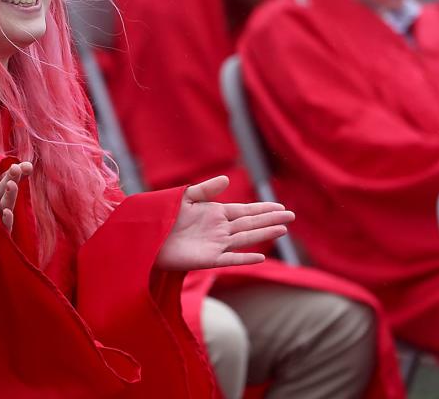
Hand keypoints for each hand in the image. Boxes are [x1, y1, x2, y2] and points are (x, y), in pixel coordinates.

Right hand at [0, 162, 32, 231]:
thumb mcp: (6, 193)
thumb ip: (17, 178)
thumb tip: (29, 165)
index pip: (4, 178)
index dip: (15, 171)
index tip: (27, 166)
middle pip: (1, 188)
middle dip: (9, 178)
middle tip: (15, 168)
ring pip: (2, 203)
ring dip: (7, 195)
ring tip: (12, 184)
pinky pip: (3, 225)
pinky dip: (4, 219)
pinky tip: (7, 212)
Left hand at [156, 175, 294, 270]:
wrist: (147, 236)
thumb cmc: (163, 215)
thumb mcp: (185, 197)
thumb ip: (206, 189)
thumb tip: (227, 178)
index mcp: (215, 212)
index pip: (245, 210)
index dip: (262, 208)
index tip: (280, 206)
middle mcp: (220, 228)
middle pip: (250, 223)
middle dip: (270, 219)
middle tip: (291, 216)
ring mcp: (216, 244)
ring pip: (245, 239)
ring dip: (263, 234)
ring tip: (283, 230)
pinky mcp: (208, 259)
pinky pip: (231, 258)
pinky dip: (245, 258)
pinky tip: (261, 257)